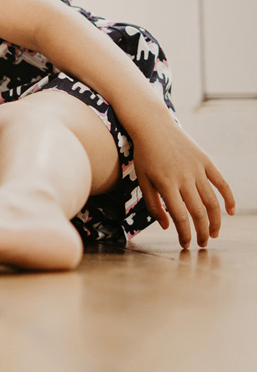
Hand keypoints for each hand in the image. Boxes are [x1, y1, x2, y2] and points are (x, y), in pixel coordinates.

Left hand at [132, 121, 234, 247]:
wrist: (153, 127)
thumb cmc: (145, 156)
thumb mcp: (143, 180)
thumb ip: (153, 205)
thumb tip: (168, 226)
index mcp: (166, 184)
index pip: (180, 216)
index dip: (185, 233)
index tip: (186, 244)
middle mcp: (184, 177)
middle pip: (199, 212)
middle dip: (202, 232)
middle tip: (202, 244)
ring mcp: (197, 169)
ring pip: (212, 201)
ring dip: (215, 221)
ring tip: (213, 234)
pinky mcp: (206, 161)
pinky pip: (222, 183)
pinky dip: (228, 198)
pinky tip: (229, 212)